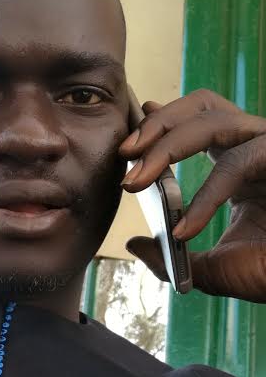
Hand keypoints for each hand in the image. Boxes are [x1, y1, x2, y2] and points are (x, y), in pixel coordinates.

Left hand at [119, 89, 265, 302]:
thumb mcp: (213, 269)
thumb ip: (172, 257)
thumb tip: (133, 243)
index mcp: (240, 160)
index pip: (197, 122)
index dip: (161, 122)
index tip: (128, 144)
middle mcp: (256, 146)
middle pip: (203, 107)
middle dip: (156, 127)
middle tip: (123, 155)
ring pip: (215, 122)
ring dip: (167, 146)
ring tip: (136, 181)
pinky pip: (236, 166)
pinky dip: (204, 198)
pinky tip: (184, 230)